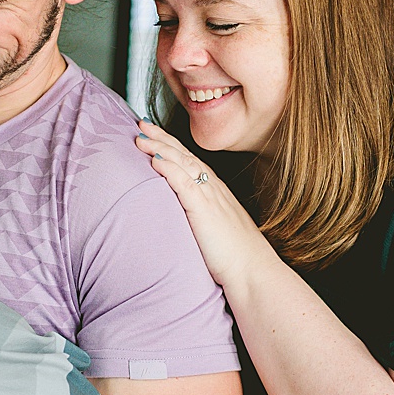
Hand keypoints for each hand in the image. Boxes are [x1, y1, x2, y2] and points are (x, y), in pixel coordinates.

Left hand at [136, 120, 277, 288]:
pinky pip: (184, 183)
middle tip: (141, 124)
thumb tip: (182, 217)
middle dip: (162, 138)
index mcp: (215, 191)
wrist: (252, 270)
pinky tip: (155, 160)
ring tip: (141, 137)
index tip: (154, 135)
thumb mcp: (215, 229)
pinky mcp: (204, 209)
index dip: (171, 146)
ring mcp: (209, 196)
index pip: (189, 161)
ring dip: (160, 148)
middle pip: (184, 155)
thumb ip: (199, 217)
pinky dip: (169, 169)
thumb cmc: (235, 256)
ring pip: (182, 163)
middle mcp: (213, 188)